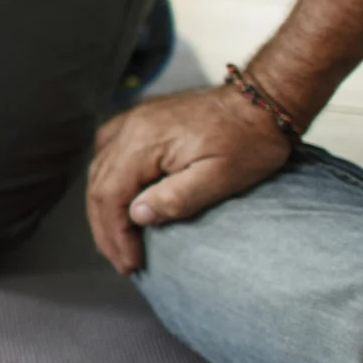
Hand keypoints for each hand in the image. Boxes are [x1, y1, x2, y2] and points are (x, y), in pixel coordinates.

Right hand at [87, 85, 295, 272]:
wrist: (263, 99)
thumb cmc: (249, 139)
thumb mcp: (220, 177)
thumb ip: (176, 198)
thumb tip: (137, 216)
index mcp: (144, 141)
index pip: (110, 195)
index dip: (114, 234)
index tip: (129, 263)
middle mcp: (130, 127)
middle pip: (99, 185)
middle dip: (106, 228)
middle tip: (121, 261)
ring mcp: (134, 120)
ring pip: (100, 169)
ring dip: (104, 208)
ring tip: (116, 238)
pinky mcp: (143, 119)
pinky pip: (109, 152)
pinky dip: (108, 180)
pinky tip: (117, 196)